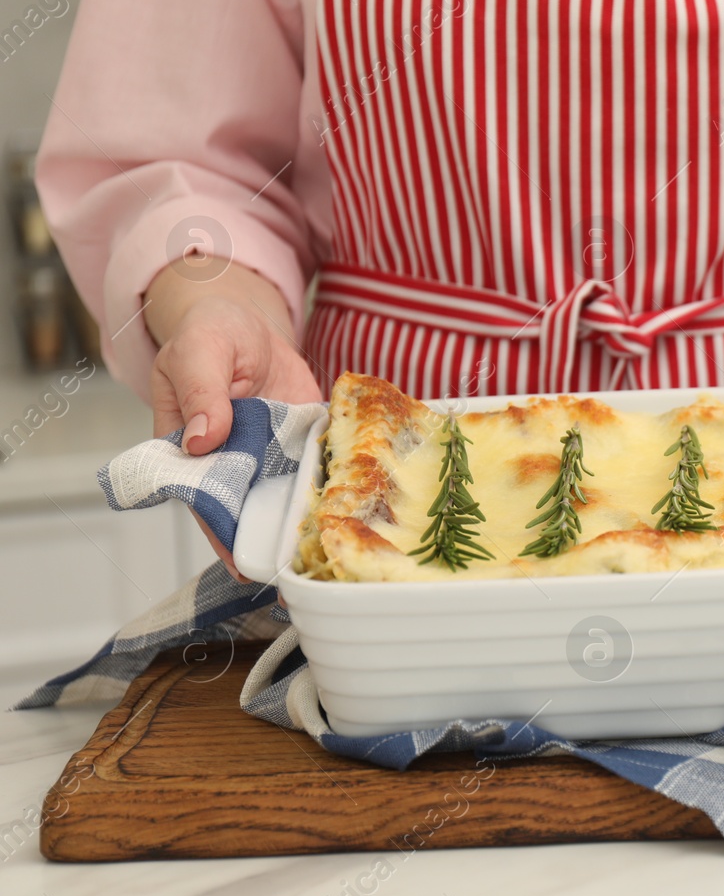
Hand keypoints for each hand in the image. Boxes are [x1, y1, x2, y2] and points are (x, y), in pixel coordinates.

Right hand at [145, 261, 321, 576]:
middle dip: (273, 542)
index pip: (206, 503)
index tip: (245, 565)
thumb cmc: (210, 335)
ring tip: (332, 554)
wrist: (248, 323)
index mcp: (193, 454)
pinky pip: (321, 468)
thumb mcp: (196, 354)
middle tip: (299, 572)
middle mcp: (235, 464)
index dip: (224, 536)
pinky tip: (357, 508)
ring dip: (308, 522)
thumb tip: (202, 439)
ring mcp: (273, 457)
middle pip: (253, 512)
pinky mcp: (306, 443)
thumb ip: (200, 393)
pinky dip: (336, 485)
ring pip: (290, 498)